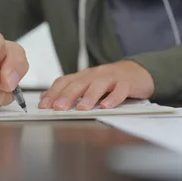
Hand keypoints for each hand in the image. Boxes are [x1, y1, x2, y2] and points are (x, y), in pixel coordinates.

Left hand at [38, 61, 153, 110]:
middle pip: (79, 83)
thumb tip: (45, 98)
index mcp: (83, 76)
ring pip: (98, 85)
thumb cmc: (110, 81)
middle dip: (67, 95)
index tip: (44, 105)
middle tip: (58, 107)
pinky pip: (120, 89)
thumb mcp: (87, 84)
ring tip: (82, 108)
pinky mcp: (127, 83)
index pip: (65, 82)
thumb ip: (68, 90)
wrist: (137, 71)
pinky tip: (106, 106)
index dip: (53, 93)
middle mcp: (95, 75)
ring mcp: (111, 78)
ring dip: (89, 96)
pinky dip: (113, 98)